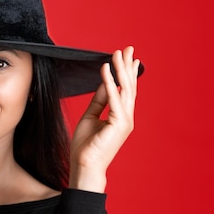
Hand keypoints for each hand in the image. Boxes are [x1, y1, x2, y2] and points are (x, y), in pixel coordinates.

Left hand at [69, 46, 139, 191]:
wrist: (84, 165)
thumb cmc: (86, 146)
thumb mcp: (91, 117)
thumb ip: (99, 100)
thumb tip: (105, 83)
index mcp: (121, 117)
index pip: (126, 90)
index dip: (127, 72)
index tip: (128, 57)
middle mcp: (126, 117)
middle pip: (129, 86)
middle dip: (128, 66)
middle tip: (128, 48)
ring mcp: (125, 121)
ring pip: (125, 89)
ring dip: (121, 69)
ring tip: (117, 53)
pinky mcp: (119, 124)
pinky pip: (114, 99)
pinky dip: (110, 82)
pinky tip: (106, 69)